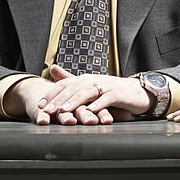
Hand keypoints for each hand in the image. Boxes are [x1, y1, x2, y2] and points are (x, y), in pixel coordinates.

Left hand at [7, 65, 152, 124]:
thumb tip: (52, 68)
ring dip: (75, 102)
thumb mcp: (91, 86)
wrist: (139, 92)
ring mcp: (108, 86)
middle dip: (59, 99)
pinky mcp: (120, 94)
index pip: (66, 84)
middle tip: (47, 110)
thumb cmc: (113, 92)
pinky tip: (91, 111)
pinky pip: (108, 97)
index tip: (40, 105)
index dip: (52, 93)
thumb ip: (72, 79)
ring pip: (88, 92)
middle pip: (74, 88)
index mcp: (86, 79)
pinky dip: (99, 104)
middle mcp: (95, 80)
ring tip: (64, 111)